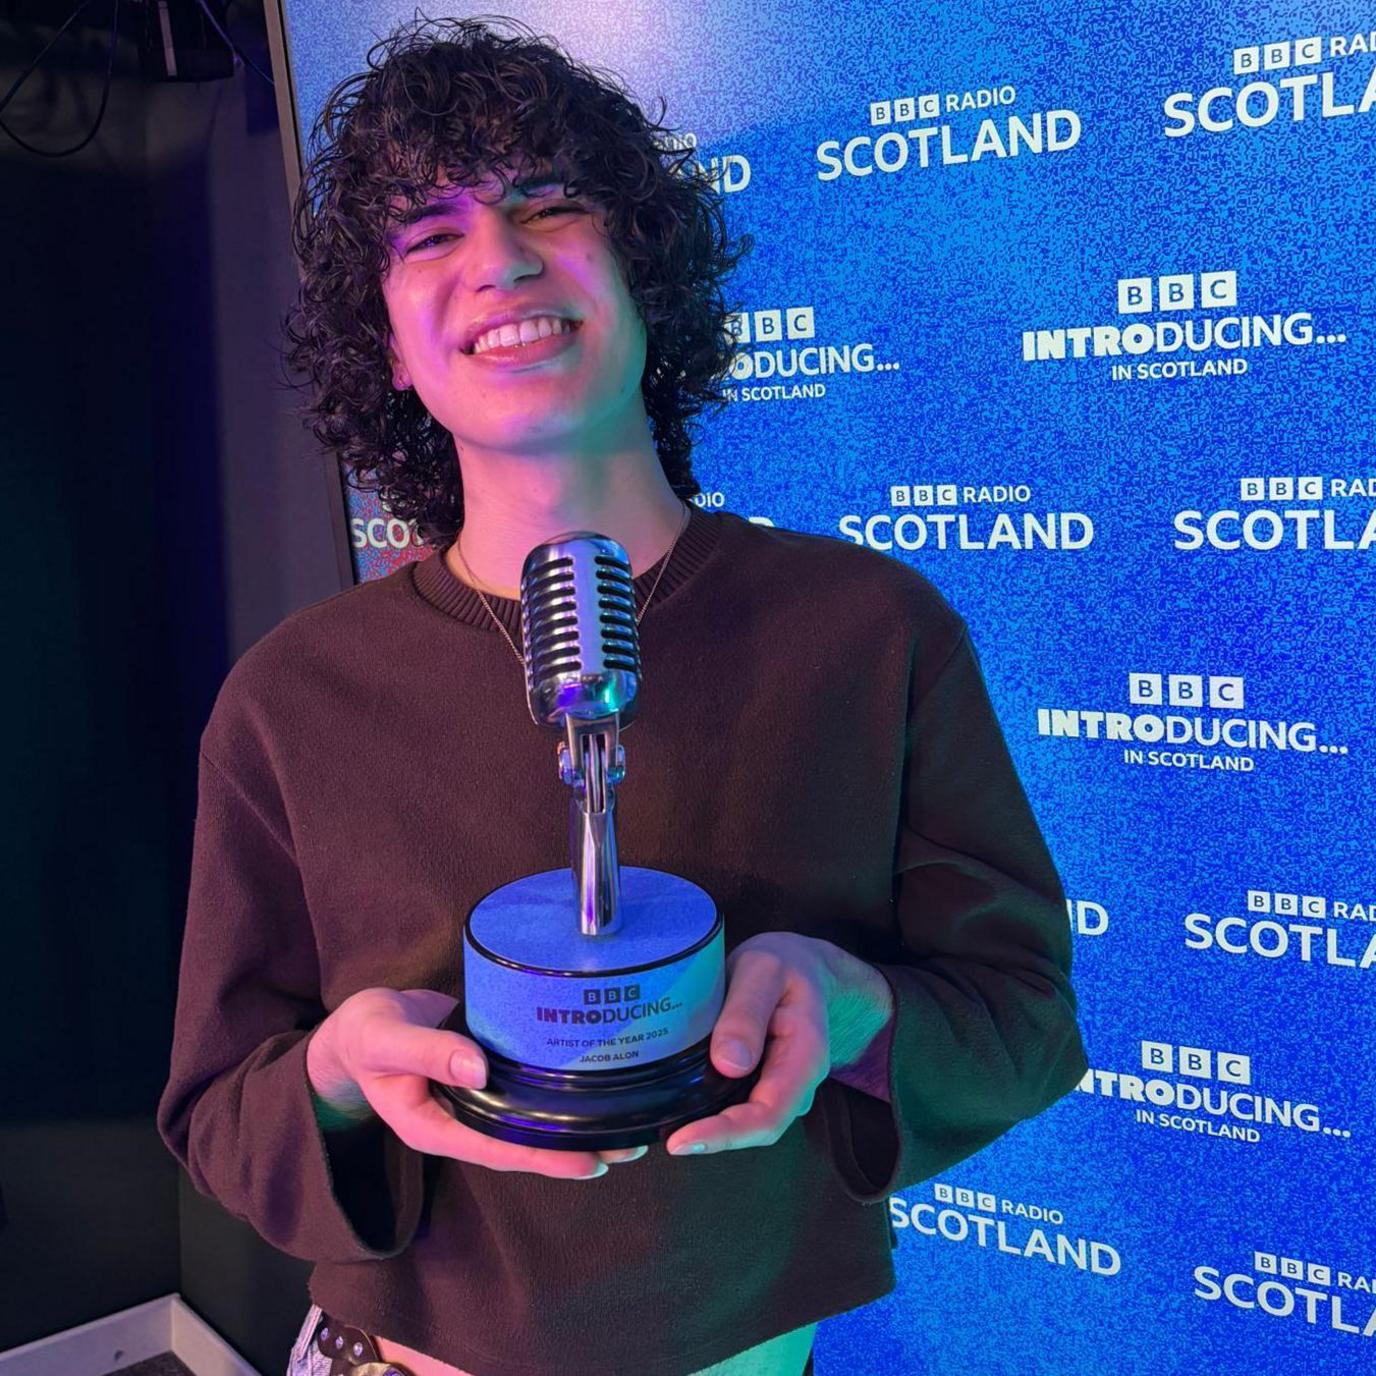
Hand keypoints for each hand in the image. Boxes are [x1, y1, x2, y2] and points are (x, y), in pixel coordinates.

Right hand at [306, 987, 645, 1178]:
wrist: (360, 1023)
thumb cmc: (364, 1035)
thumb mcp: (384, 1040)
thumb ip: (426, 1051)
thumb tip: (478, 1067)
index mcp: (435, 1125)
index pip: (498, 1149)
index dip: (544, 1157)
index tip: (589, 1161)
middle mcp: (462, 1118)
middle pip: (524, 1142)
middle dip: (575, 1147)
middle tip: (631, 1146)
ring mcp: (476, 1097)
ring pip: (531, 1117)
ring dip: (574, 1119)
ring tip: (628, 1121)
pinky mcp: (487, 1069)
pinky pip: (525, 1086)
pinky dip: (557, 1087)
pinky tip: (594, 1080)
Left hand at [663, 932, 837, 1156]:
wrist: (801, 965)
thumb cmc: (783, 965)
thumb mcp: (763, 970)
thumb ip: (747, 1013)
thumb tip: (728, 1065)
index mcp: (805, 1058)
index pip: (768, 1114)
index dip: (726, 1134)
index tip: (681, 1140)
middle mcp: (797, 1083)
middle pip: (756, 1128)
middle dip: (712, 1139)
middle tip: (664, 1139)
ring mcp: (780, 1087)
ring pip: (746, 1122)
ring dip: (710, 1130)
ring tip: (666, 1129)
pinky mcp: (761, 1083)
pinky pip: (738, 1106)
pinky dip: (712, 1113)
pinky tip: (680, 1109)